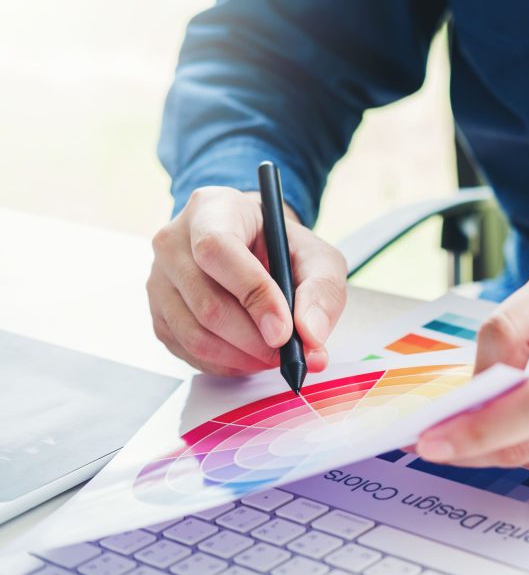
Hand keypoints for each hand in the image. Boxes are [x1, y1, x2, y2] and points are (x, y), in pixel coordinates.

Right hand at [147, 186, 346, 375]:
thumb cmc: (283, 249)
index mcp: (212, 209)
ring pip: (194, 334)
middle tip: (289, 354)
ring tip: (275, 357)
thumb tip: (310, 334)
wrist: (255, 250)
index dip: (253, 295)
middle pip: (206, 302)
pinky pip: (187, 351)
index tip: (284, 331)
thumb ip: (322, 291)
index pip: (218, 250)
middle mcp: (173, 242)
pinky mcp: (159, 315)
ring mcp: (159, 280)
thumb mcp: (318, 258)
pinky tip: (251, 357)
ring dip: (242, 357)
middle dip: (255, 340)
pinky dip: (226, 364)